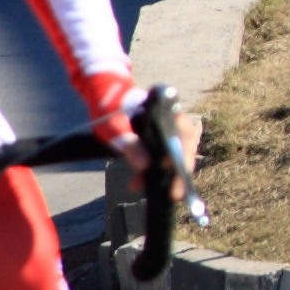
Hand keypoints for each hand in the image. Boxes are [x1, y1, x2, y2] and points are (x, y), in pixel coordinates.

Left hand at [88, 77, 202, 186]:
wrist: (103, 95)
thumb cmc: (110, 107)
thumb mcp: (114, 127)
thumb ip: (130, 144)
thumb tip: (145, 166)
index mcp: (167, 111)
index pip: (183, 138)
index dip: (182, 160)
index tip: (177, 179)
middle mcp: (174, 118)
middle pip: (186, 148)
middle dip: (178, 172)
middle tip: (173, 194)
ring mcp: (169, 127)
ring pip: (176, 153)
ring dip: (165, 173)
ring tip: (145, 188)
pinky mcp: (161, 136)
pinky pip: (165, 154)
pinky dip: (154, 169)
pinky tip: (138, 182)